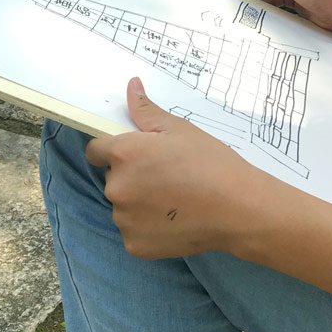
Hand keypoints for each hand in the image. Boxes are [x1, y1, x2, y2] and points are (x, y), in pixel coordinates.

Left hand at [85, 78, 268, 259]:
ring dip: (139, 202)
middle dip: (132, 175)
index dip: (113, 149)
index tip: (136, 153)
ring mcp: (124, 220)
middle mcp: (116, 187)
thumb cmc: (210, 162)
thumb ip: (147, 111)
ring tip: (174, 199)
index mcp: (124, 154)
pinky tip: (175, 219)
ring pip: (123, 206)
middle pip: (112, 178)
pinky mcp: (134, 245)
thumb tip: (131, 86)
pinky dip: (148, 226)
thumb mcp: (180, 129)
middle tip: (166, 175)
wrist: (236, 208)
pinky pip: (134, 230)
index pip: (95, 150)